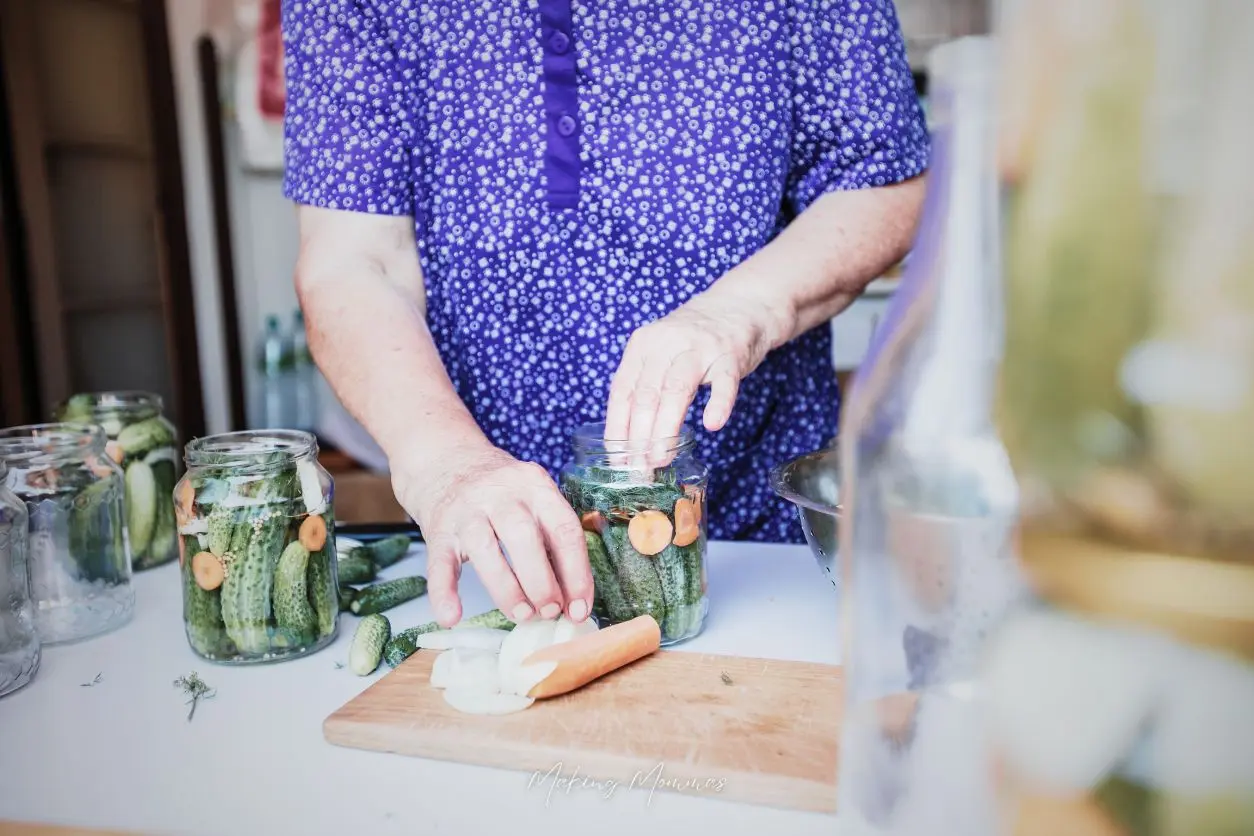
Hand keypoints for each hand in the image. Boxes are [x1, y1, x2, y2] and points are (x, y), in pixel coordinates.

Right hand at [391, 440, 593, 627]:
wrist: (446, 462)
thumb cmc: (502, 493)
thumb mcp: (534, 498)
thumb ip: (552, 539)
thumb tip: (572, 597)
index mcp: (535, 486)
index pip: (564, 529)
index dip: (576, 574)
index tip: (580, 608)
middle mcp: (501, 494)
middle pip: (524, 537)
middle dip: (542, 582)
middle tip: (550, 612)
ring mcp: (467, 511)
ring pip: (486, 550)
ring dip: (507, 589)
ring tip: (522, 615)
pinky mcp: (439, 530)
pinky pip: (439, 564)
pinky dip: (444, 592)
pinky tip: (452, 617)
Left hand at [604, 288, 778, 460]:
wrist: (737, 306)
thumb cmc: (692, 339)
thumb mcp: (659, 353)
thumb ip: (644, 385)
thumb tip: (628, 439)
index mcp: (642, 345)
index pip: (622, 391)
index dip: (617, 428)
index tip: (617, 459)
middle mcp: (667, 343)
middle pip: (646, 395)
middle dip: (639, 437)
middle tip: (639, 468)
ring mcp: (700, 348)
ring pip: (676, 391)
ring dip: (665, 428)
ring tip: (660, 458)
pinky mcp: (731, 355)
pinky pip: (724, 383)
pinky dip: (718, 404)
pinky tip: (712, 424)